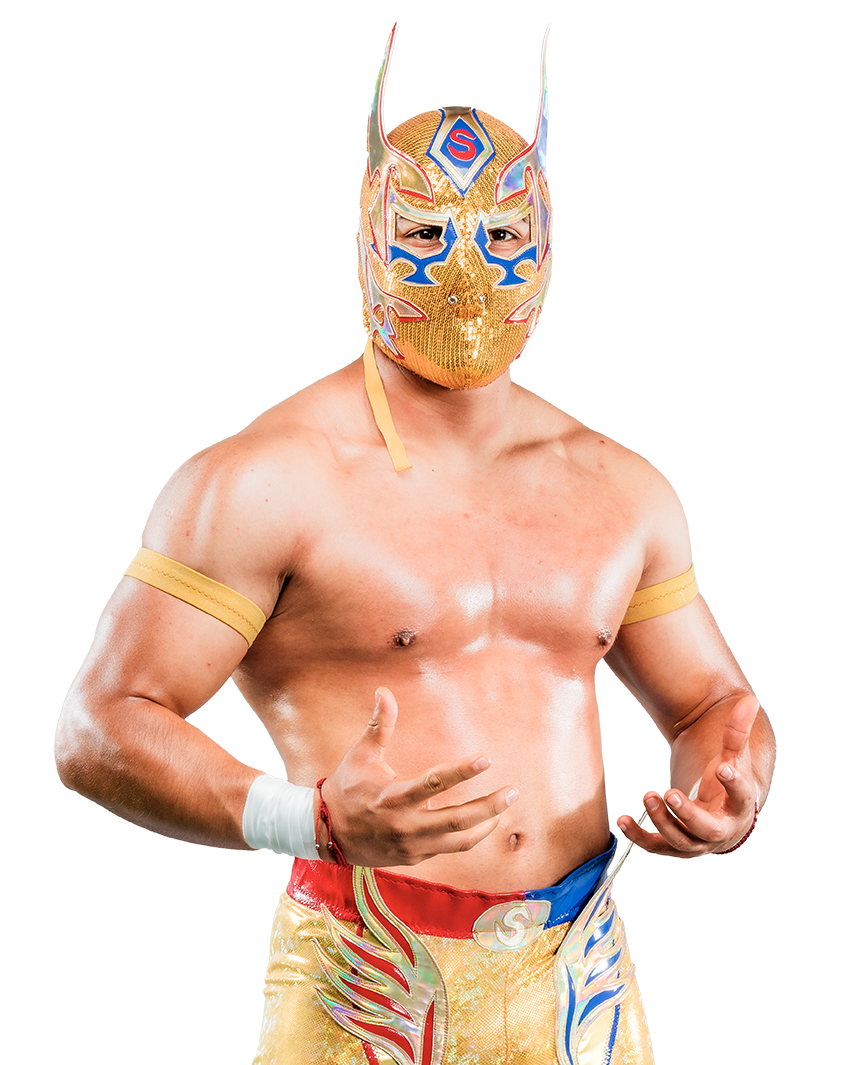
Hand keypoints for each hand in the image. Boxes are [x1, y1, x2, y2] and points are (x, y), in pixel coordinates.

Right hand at [317, 687, 517, 866]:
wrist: (328, 834)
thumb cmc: (347, 789)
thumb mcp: (361, 755)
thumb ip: (379, 725)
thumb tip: (384, 691)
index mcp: (393, 796)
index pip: (433, 782)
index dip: (461, 771)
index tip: (486, 759)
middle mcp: (405, 823)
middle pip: (457, 818)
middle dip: (489, 806)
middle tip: (513, 792)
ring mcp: (412, 844)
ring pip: (459, 839)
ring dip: (486, 823)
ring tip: (505, 807)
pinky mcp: (416, 857)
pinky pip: (451, 848)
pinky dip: (471, 836)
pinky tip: (485, 822)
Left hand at [617, 694, 759, 857]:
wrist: (722, 811)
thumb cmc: (726, 780)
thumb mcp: (733, 756)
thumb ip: (737, 731)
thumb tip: (748, 700)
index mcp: (740, 806)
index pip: (741, 796)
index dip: (733, 783)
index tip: (722, 767)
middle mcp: (721, 829)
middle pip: (708, 829)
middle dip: (688, 814)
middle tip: (670, 794)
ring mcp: (697, 841)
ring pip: (681, 841)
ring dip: (662, 821)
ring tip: (647, 796)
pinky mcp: (676, 844)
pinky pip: (658, 847)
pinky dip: (639, 837)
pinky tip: (624, 821)